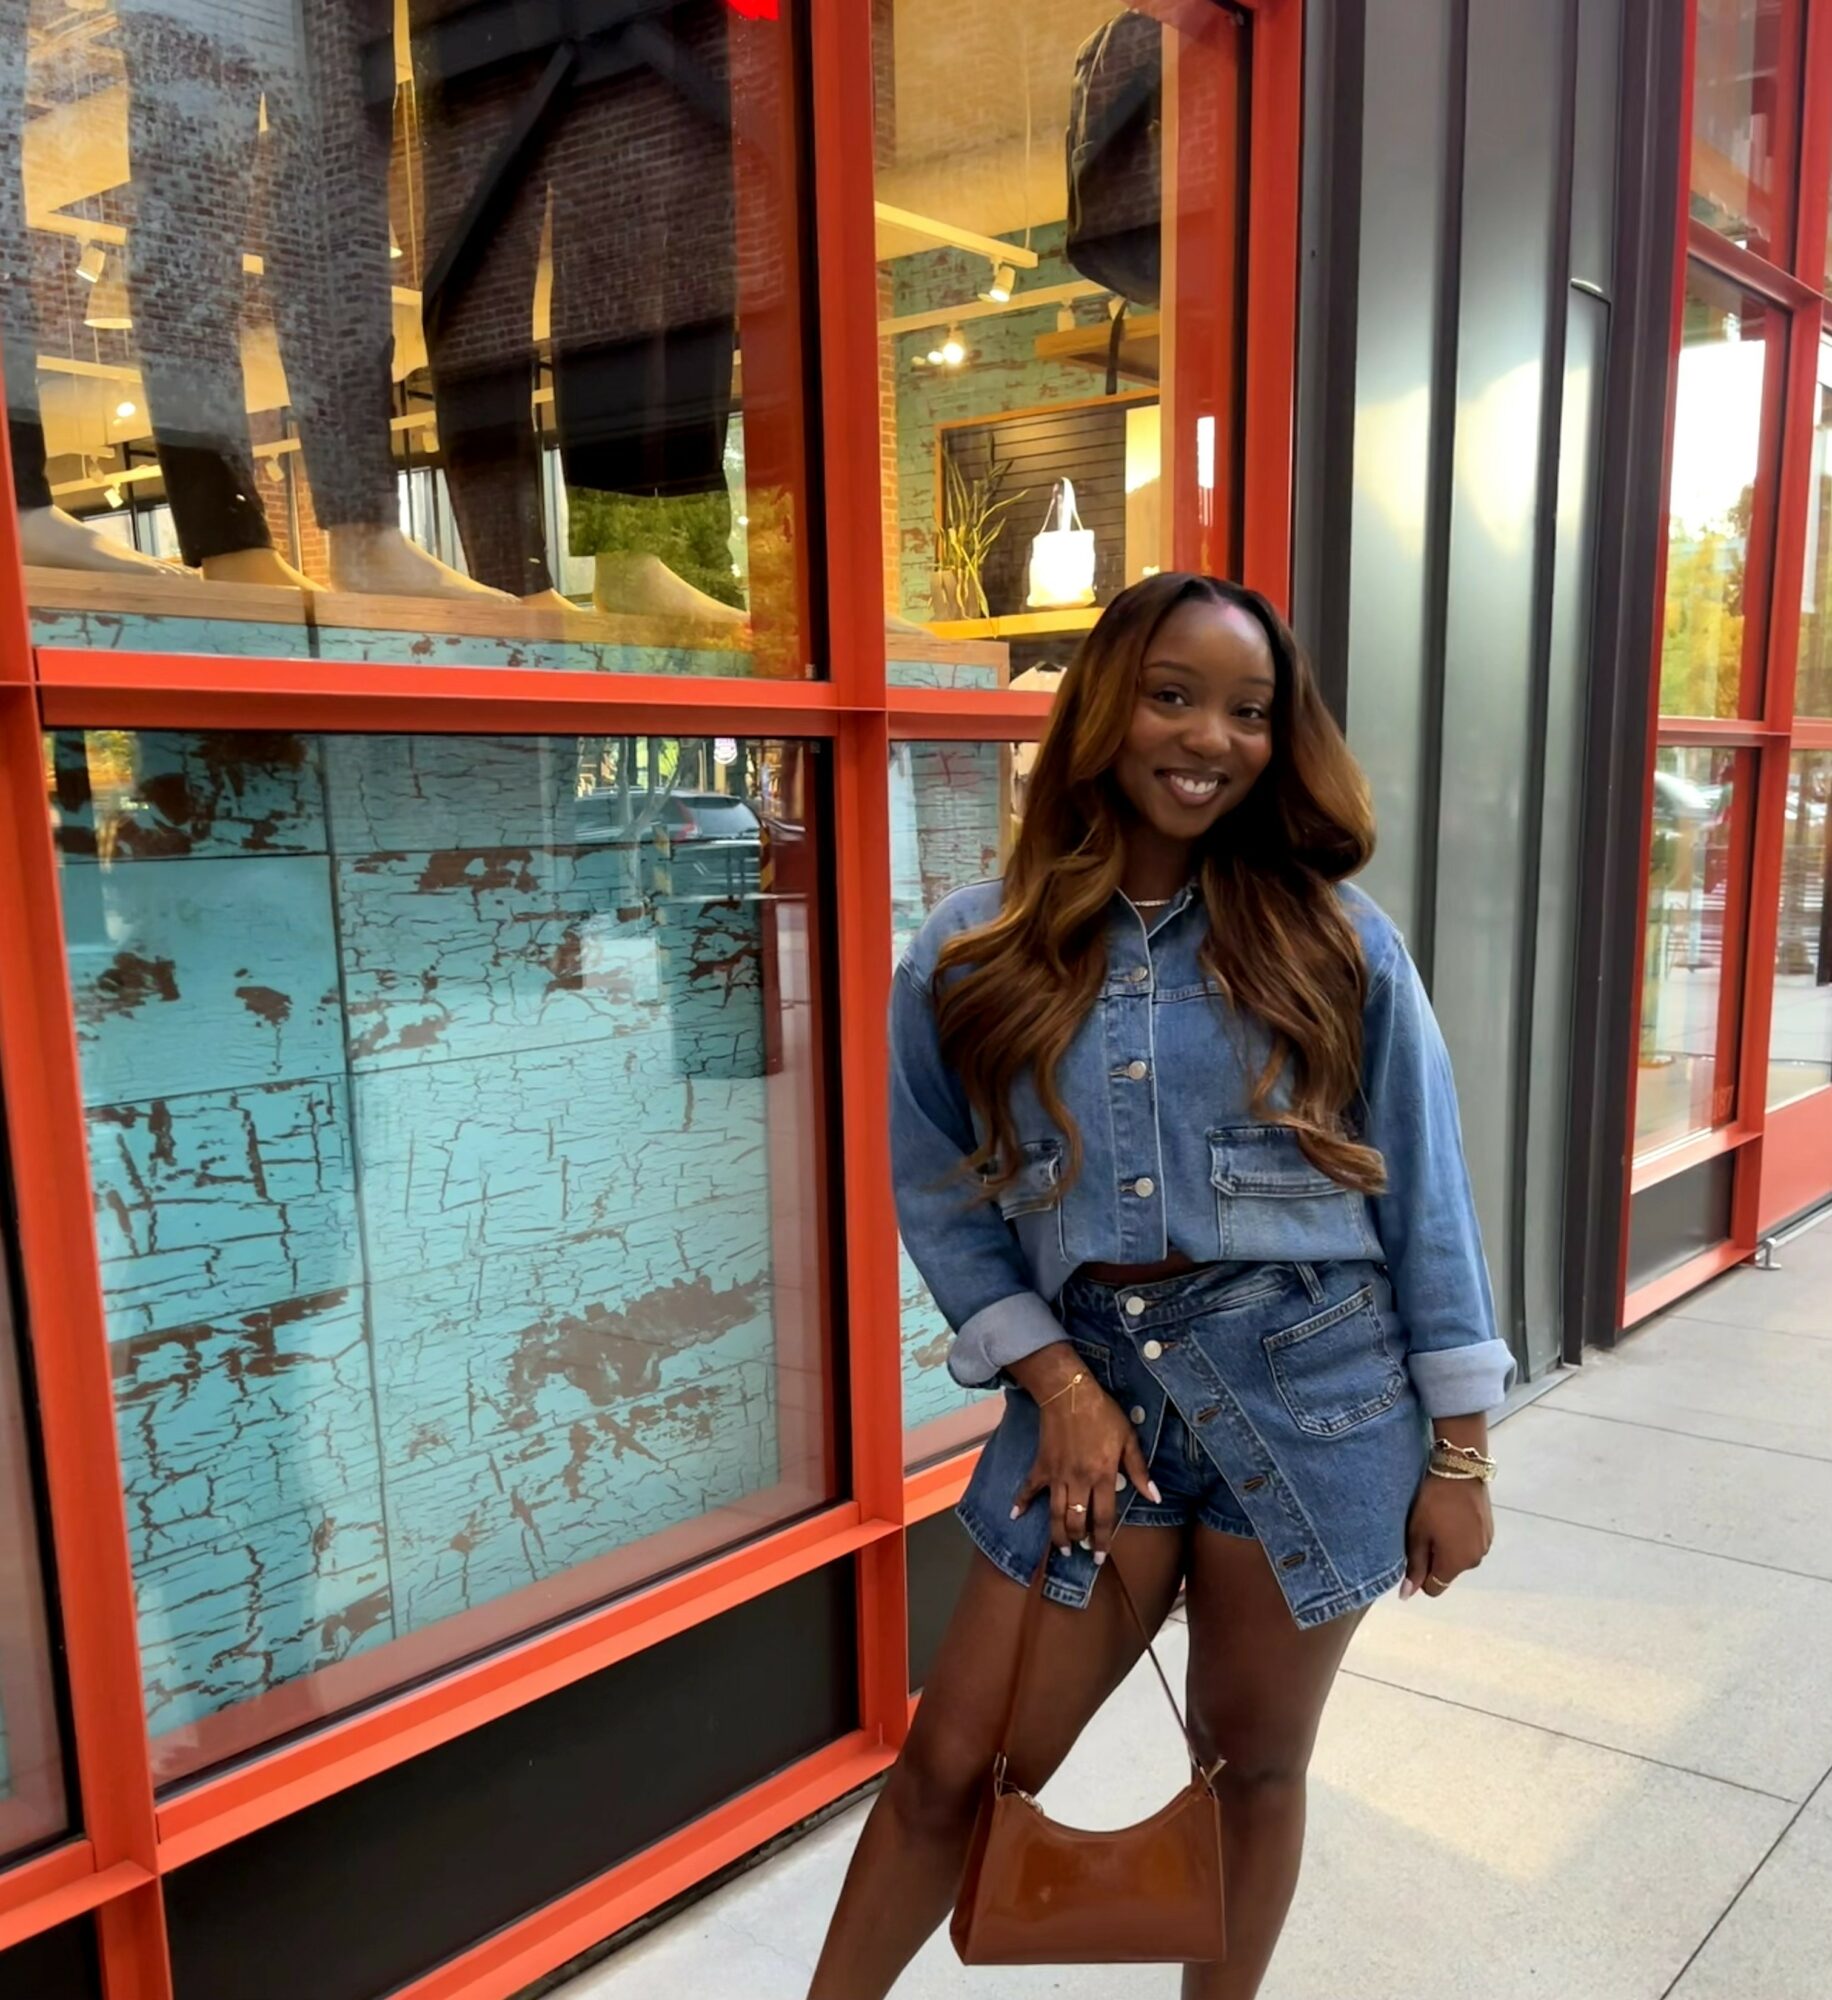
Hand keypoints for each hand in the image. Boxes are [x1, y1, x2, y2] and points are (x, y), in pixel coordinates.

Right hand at [1008, 1347, 1156, 1565]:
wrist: (1069, 1393)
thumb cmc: (1103, 1413)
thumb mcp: (1128, 1438)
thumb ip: (1140, 1470)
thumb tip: (1154, 1496)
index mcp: (1103, 1475)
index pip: (1104, 1517)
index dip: (1103, 1540)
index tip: (1100, 1557)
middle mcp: (1079, 1481)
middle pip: (1077, 1521)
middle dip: (1079, 1541)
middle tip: (1081, 1551)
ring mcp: (1057, 1475)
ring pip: (1056, 1513)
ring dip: (1057, 1535)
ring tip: (1061, 1549)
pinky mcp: (1041, 1465)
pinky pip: (1029, 1488)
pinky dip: (1021, 1502)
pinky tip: (1016, 1515)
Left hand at [1402, 1472, 1493, 1600]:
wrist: (1461, 1471)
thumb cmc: (1433, 1503)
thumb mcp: (1417, 1534)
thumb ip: (1414, 1566)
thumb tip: (1406, 1596)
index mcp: (1455, 1565)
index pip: (1434, 1588)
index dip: (1420, 1575)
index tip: (1414, 1551)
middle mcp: (1474, 1561)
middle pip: (1447, 1572)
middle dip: (1434, 1559)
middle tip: (1424, 1531)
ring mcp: (1485, 1546)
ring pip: (1459, 1557)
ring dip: (1448, 1547)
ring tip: (1439, 1521)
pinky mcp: (1490, 1532)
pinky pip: (1470, 1544)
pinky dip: (1460, 1536)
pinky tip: (1453, 1516)